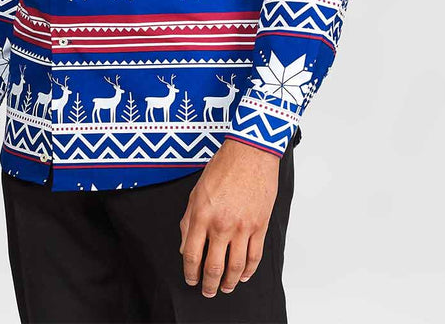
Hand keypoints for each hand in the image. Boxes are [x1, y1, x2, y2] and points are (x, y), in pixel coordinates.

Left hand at [178, 138, 280, 296]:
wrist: (250, 153)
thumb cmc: (223, 167)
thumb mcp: (196, 191)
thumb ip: (188, 220)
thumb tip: (184, 246)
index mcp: (202, 215)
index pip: (191, 254)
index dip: (190, 272)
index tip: (191, 279)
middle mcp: (221, 224)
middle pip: (213, 267)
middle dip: (209, 284)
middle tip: (207, 291)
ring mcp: (242, 227)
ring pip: (235, 267)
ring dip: (229, 283)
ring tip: (225, 287)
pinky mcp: (260, 226)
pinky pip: (255, 256)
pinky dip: (249, 271)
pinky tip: (243, 275)